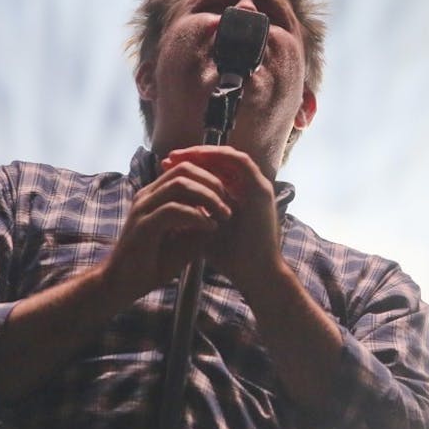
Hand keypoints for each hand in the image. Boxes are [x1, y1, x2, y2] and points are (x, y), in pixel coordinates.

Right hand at [99, 157, 232, 303]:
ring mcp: (143, 208)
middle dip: (212, 183)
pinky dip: (196, 216)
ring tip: (223, 214)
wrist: (123, 285)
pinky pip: (173, 209)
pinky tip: (209, 227)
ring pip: (180, 184)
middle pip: (185, 170)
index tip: (231, 196)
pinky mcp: (143, 225)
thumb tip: (222, 214)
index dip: (211, 178)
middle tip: (230, 204)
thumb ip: (200, 223)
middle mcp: (148, 195)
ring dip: (207, 197)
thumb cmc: (152, 263)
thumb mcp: (185, 240)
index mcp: (156, 194)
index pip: (185, 170)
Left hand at [162, 146, 281, 294]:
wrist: (254, 274)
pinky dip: (218, 156)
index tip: (166, 168)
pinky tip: (197, 157)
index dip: (190, 167)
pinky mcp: (262, 189)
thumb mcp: (204, 228)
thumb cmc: (228, 256)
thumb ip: (192, 212)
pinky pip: (240, 161)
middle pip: (220, 161)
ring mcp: (258, 186)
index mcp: (237, 196)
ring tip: (179, 156)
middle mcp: (249, 188)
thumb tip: (167, 200)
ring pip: (229, 157)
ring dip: (203, 154)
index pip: (213, 172)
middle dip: (193, 157)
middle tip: (169, 157)